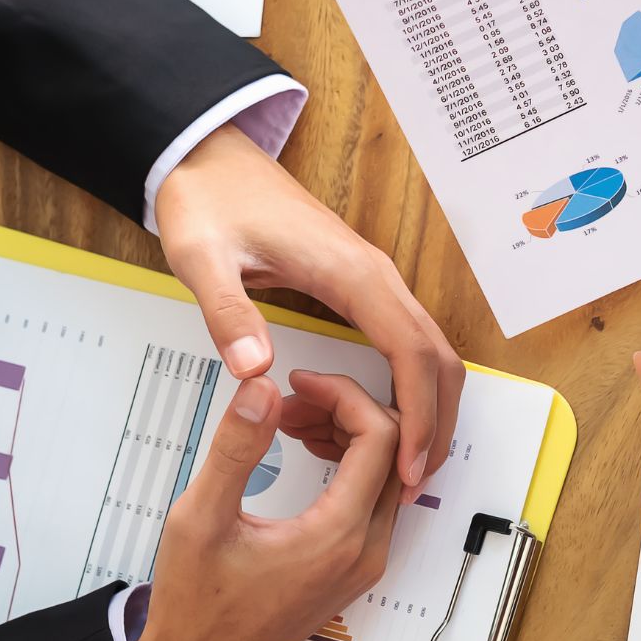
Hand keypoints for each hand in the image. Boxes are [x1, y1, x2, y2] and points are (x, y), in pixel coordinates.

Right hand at [133, 371, 400, 640]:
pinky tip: (303, 449)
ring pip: (388, 473)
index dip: (343, 395)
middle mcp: (365, 551)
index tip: (299, 383)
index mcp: (338, 537)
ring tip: (289, 420)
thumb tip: (260, 390)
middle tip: (292, 398)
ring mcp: (364, 562)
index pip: (380, 437)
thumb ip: (235, 449)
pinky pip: (373, 498)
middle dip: (347, 410)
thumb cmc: (196, 607)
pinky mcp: (353, 567)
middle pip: (394, 451)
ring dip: (349, 435)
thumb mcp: (199, 519)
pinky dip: (348, 463)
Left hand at [156, 124, 463, 502]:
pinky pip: (404, 343)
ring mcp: (372, 281)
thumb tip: (257, 370)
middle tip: (413, 482)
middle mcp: (375, 276)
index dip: (418, 416)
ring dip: (428, 408)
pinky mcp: (361, 287)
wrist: (208, 158)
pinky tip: (382, 422)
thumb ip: (228, 314)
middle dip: (437, 422)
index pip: (411, 353)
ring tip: (404, 464)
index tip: (408, 466)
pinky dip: (409, 387)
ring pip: (428, 351)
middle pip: (437, 358)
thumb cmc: (210, 201)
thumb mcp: (203, 258)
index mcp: (351, 274)